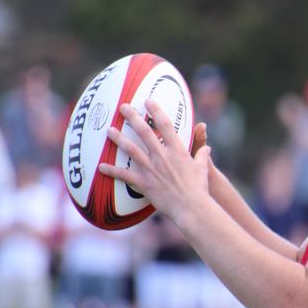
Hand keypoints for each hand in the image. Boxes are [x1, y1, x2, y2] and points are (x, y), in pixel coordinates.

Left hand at [99, 99, 211, 223]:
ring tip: (109, 130)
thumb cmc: (199, 188)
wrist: (191, 207)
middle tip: (123, 107)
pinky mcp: (144, 183)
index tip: (148, 100)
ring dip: (118, 139)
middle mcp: (162, 156)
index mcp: (177, 150)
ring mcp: (152, 169)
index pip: (165, 125)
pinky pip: (124, 175)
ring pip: (131, 149)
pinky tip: (100, 167)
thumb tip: (207, 148)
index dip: (156, 111)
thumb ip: (202, 155)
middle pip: (144, 132)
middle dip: (132, 117)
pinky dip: (112, 171)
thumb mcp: (202, 168)